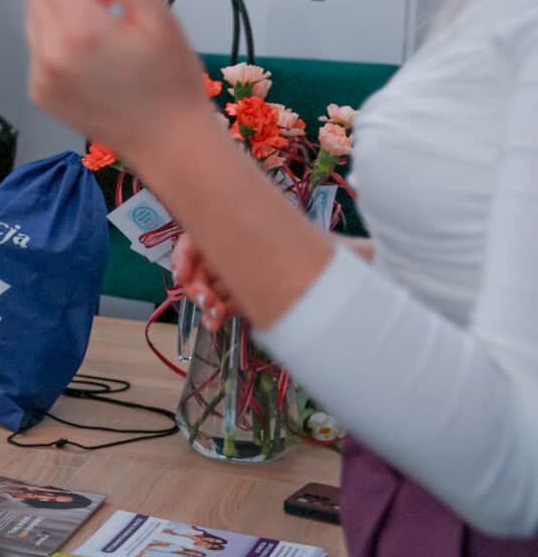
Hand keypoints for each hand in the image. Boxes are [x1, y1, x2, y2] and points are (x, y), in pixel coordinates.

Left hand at [24, 0, 215, 163]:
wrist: (168, 143)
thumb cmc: (172, 85)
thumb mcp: (157, 16)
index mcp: (80, 31)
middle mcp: (50, 53)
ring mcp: (39, 74)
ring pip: (33, 11)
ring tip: (106, 13)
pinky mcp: (38, 90)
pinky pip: (37, 42)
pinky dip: (58, 30)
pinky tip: (93, 43)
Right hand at [174, 234, 372, 330]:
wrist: (343, 292)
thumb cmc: (341, 267)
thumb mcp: (346, 254)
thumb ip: (356, 250)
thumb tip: (371, 249)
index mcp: (256, 232)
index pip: (208, 232)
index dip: (188, 251)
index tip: (184, 272)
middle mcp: (246, 251)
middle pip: (202, 261)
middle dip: (193, 280)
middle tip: (204, 299)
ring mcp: (244, 277)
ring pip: (207, 284)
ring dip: (202, 300)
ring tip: (212, 315)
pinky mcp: (246, 300)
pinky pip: (219, 305)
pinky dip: (212, 315)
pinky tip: (214, 324)